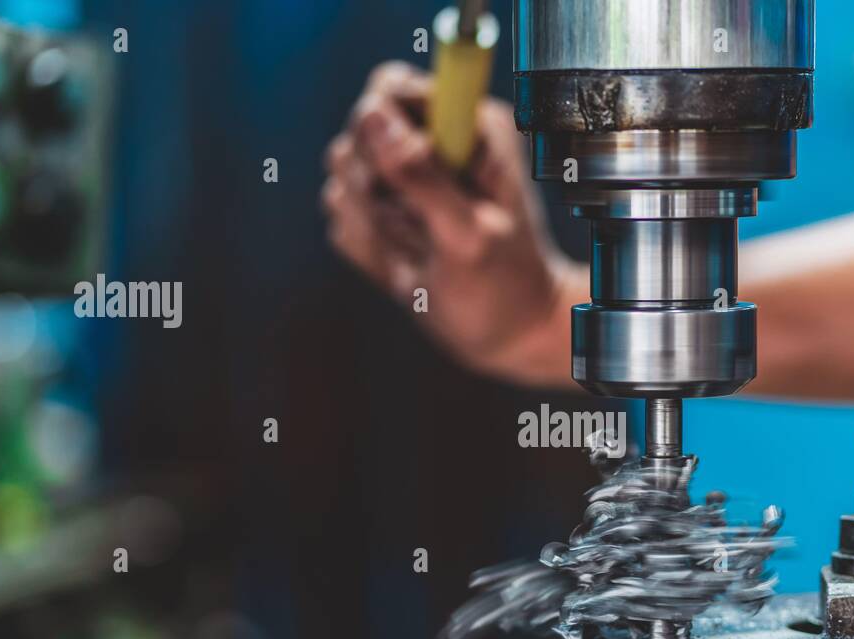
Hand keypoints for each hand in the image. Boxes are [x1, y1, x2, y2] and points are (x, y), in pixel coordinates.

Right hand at [322, 61, 580, 384]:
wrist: (511, 334)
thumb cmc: (505, 287)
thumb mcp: (467, 236)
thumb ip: (421, 175)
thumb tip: (372, 115)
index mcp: (466, 126)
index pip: (390, 88)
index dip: (376, 130)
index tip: (394, 179)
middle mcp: (432, 141)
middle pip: (356, 135)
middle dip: (375, 193)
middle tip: (423, 231)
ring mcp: (403, 178)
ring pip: (342, 180)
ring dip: (375, 230)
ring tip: (423, 253)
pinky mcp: (383, 214)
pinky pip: (343, 222)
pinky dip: (371, 254)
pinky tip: (410, 268)